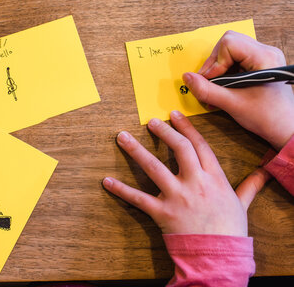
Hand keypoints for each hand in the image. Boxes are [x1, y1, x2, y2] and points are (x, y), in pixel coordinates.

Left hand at [103, 111, 270, 235]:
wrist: (219, 256)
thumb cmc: (229, 230)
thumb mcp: (242, 204)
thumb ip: (249, 186)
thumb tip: (263, 172)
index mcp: (214, 178)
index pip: (200, 145)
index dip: (187, 128)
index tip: (175, 114)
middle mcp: (195, 183)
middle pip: (179, 149)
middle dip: (164, 132)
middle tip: (150, 121)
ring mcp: (178, 197)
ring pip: (154, 167)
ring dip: (136, 151)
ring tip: (122, 137)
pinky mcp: (163, 212)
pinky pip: (138, 198)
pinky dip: (121, 190)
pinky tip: (106, 181)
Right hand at [182, 31, 293, 150]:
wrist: (285, 128)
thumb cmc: (268, 117)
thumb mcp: (232, 104)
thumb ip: (207, 91)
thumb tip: (187, 78)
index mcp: (264, 57)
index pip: (229, 44)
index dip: (215, 62)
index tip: (211, 81)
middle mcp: (265, 52)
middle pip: (228, 43)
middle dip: (214, 63)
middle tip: (210, 83)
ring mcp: (263, 57)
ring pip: (229, 50)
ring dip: (218, 68)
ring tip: (216, 88)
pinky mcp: (259, 64)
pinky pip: (235, 59)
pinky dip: (224, 72)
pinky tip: (224, 88)